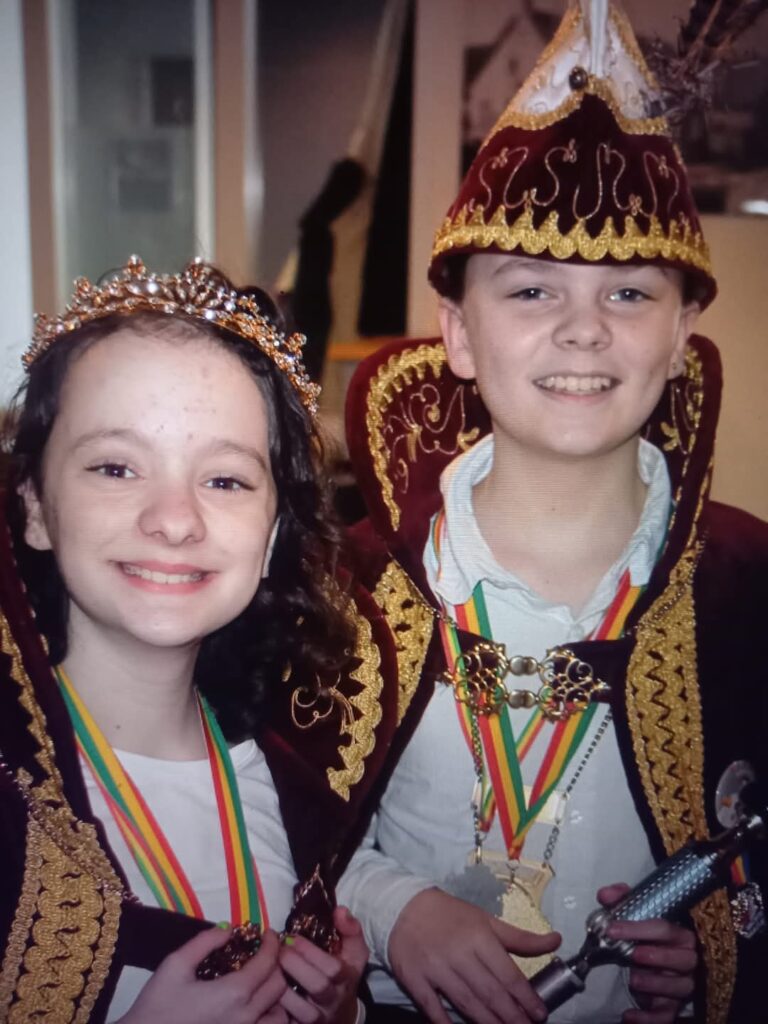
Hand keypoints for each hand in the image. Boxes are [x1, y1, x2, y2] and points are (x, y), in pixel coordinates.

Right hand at [118, 926, 288, 1023]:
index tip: (267, 933)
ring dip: (277, 994)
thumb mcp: (176, 964)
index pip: (268, 963)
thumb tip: (229, 929)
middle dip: (277, 963)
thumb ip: (206, 942)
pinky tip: (255, 1005)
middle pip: (279, 986)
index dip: (272, 943)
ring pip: (279, 1014)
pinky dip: (270, 1015)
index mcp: (234, 994)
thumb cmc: (157, 1004)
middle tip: (264, 951)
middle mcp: (245, 1017)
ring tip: (263, 980)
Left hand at [279, 907, 367, 1023]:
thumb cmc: (343, 971)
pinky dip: (276, 1008)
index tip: (292, 937)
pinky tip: (266, 992)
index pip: (334, 967)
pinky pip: (288, 1021)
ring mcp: (319, 1017)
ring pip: (302, 1008)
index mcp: (346, 977)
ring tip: (269, 970)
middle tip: (279, 951)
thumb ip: (350, 928)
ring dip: (282, 987)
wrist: (341, 1011)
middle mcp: (334, 999)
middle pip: (318, 985)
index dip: (311, 952)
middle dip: (295, 965)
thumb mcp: (353, 950)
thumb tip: (339, 910)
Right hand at [388, 888, 559, 1023]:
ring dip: (488, 1023)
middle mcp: (459, 954)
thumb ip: (520, 937)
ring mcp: (436, 968)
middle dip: (512, 1016)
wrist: (403, 907)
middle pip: (490, 993)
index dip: (526, 998)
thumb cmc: (451, 916)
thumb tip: (557, 940)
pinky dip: (445, 1023)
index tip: (540, 1014)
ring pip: (466, 1003)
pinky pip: (432, 1007)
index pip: (508, 974)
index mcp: (479, 937)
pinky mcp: (415, 979)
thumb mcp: (486, 920)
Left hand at [598, 883, 697, 1023]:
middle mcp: (686, 958)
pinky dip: (650, 1019)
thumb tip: (604, 895)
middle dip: (657, 957)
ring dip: (657, 985)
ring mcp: (682, 983)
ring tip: (633, 981)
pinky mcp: (673, 1005)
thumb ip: (620, 900)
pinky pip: (667, 1015)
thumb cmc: (646, 933)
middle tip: (632, 955)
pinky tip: (629, 1016)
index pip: (664, 929)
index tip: (613, 930)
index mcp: (678, 933)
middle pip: (683, 959)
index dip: (639, 929)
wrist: (654, 957)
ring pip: (681, 988)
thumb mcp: (634, 912)